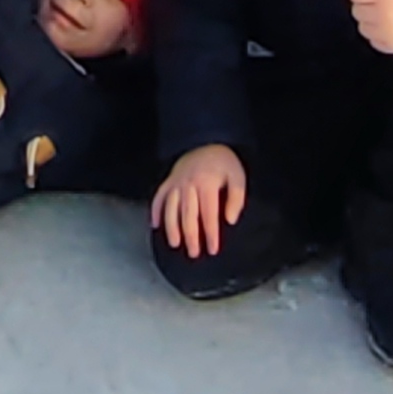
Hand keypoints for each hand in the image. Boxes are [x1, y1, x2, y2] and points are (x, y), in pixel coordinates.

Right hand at [150, 144, 246, 259]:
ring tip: (175, 243)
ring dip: (172, 227)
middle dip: (191, 236)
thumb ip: (236, 198)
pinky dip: (155, 210)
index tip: (212, 249)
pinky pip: (158, 197)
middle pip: (188, 214)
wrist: (206, 140)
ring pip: (171, 208)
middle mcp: (189, 184)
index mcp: (207, 184)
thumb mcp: (237, 177)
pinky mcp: (168, 181)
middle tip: (194, 253)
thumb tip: (230, 219)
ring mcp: (176, 182)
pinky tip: (154, 225)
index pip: (208, 214)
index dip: (210, 233)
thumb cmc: (224, 163)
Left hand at [348, 0, 392, 54]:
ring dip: (369, 22)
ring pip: (361, 26)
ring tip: (385, 18)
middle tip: (380, 5)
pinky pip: (370, 39)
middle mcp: (381, 13)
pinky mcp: (387, 46)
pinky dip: (376, 36)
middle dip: (365, 6)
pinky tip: (388, 29)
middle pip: (356, 10)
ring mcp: (384, 32)